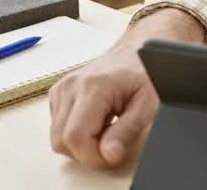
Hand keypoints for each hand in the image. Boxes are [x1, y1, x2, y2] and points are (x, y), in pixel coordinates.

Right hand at [49, 8, 204, 168]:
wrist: (138, 51)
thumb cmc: (146, 74)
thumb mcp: (149, 104)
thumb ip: (128, 131)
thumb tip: (108, 155)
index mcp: (93, 86)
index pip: (76, 137)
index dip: (94, 156)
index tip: (115, 153)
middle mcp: (71, 86)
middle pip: (61, 141)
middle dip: (87, 152)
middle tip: (113, 141)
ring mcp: (62, 89)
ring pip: (57, 138)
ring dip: (82, 143)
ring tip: (107, 126)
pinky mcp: (58, 94)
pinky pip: (58, 128)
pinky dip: (76, 132)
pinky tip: (97, 121)